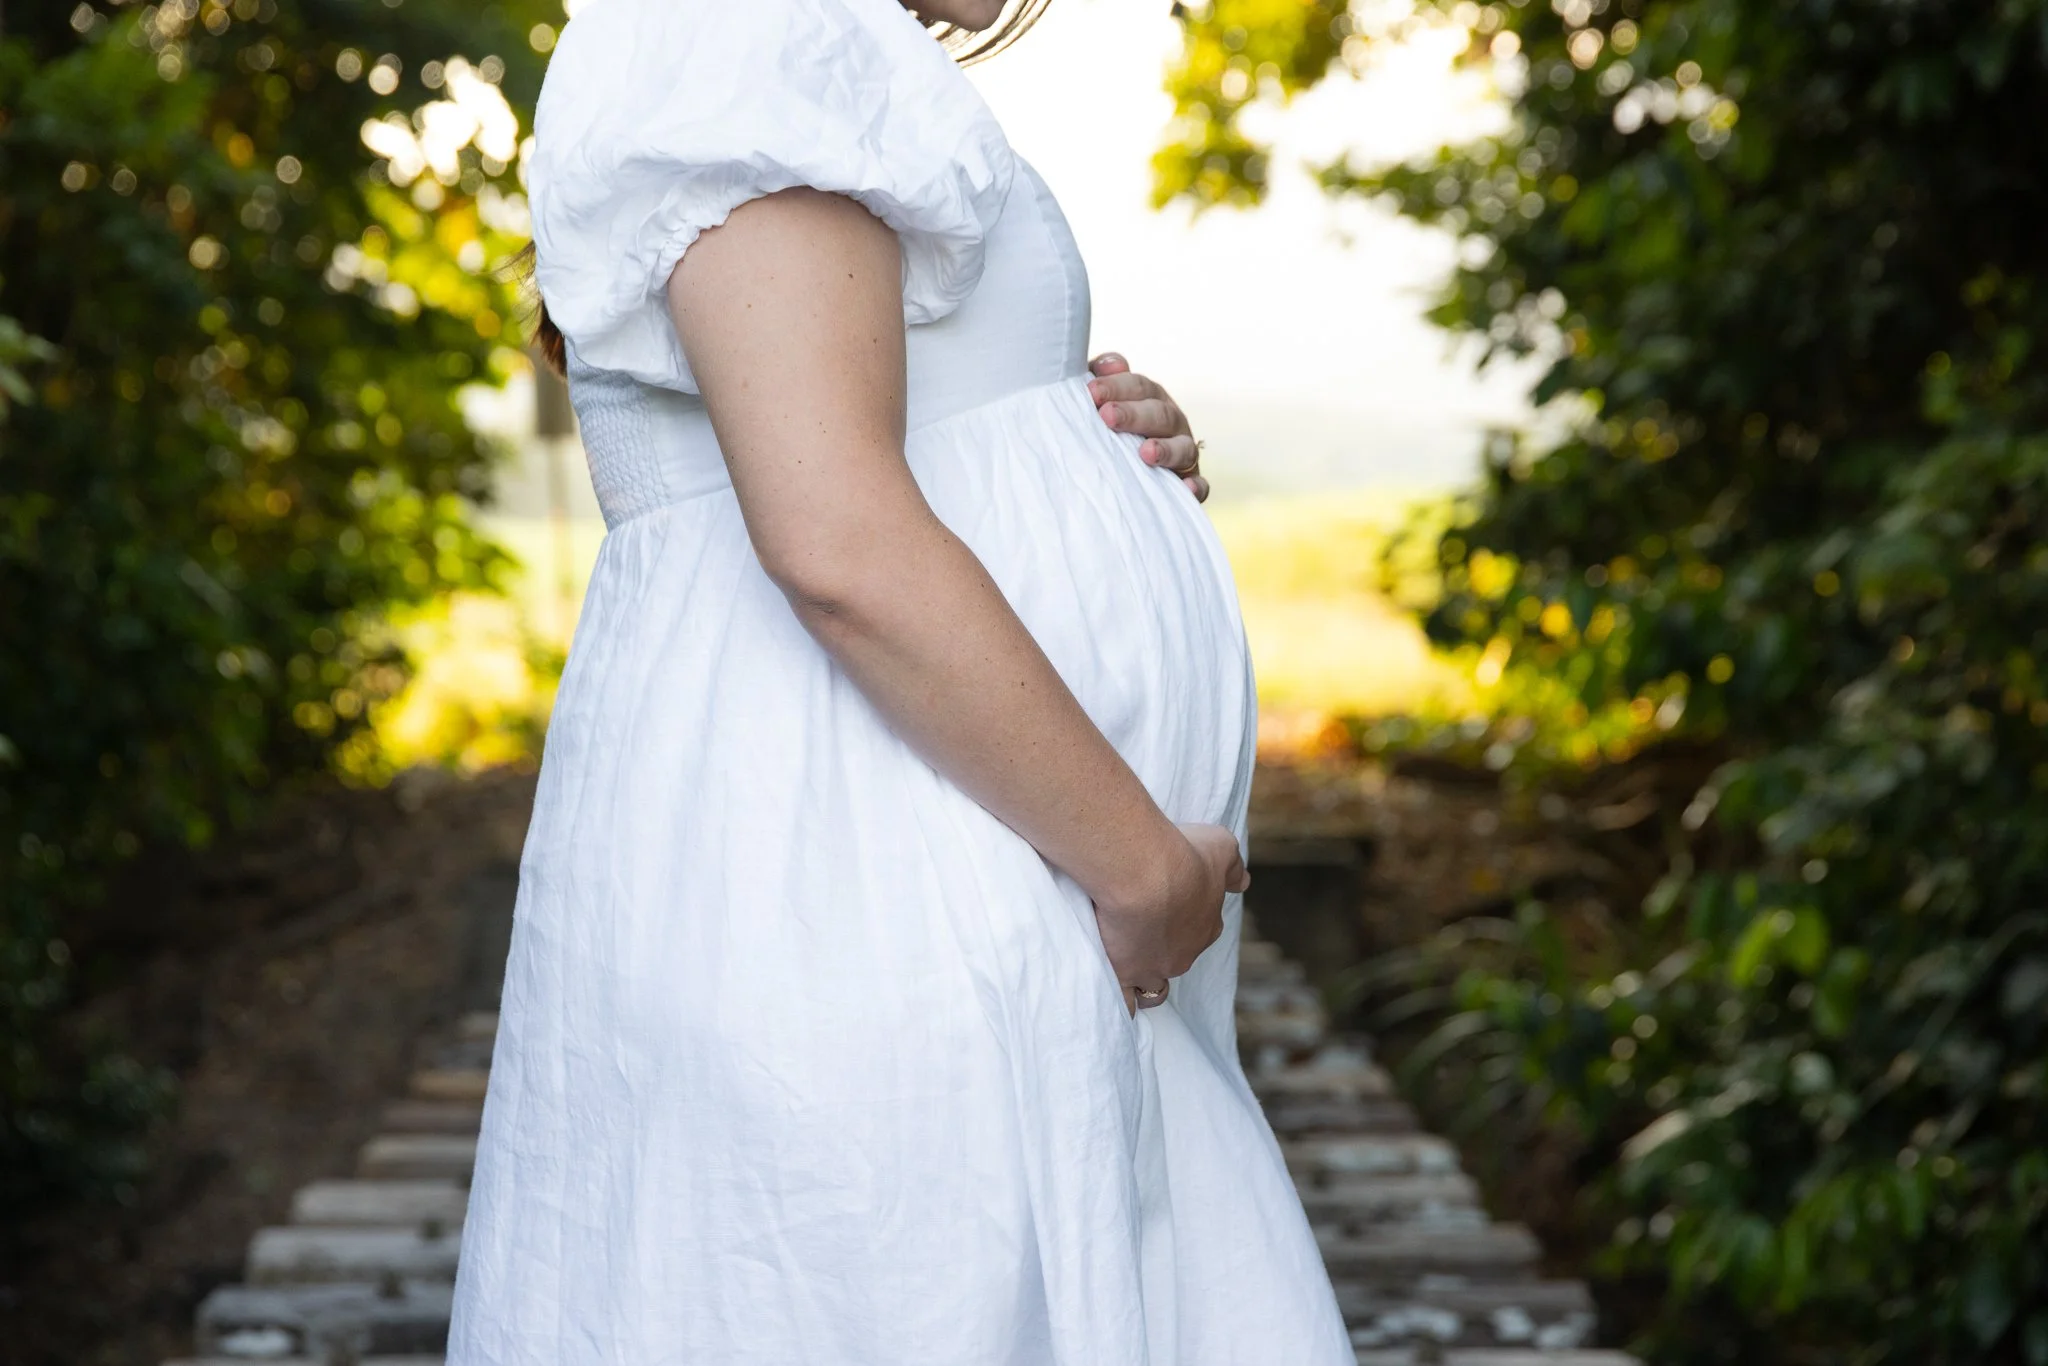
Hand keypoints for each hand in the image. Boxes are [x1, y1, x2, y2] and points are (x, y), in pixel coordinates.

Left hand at [1088, 353, 1208, 502]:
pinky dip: (1195, 487)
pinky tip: (1186, 489)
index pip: (1138, 387)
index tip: (1092, 392)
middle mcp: (1170, 420)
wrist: (1119, 473)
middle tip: (1108, 416)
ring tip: (1146, 453)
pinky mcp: (1189, 482)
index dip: (1116, 386)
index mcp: (1150, 398)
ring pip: (1182, 447)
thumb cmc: (1106, 428)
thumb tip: (1108, 365)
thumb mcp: (1100, 401)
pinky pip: (1199, 485)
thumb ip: (1101, 379)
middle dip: (1133, 414)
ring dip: (1166, 450)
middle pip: (1158, 413)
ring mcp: (1183, 451)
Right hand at [1095, 823, 1248, 1014]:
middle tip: (1140, 924)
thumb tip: (1243, 881)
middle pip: (1176, 959)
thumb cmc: (1183, 856)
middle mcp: (1185, 955)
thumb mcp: (1221, 847)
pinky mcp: (1125, 976)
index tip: (1167, 903)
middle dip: (1163, 948)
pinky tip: (1112, 991)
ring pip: (1155, 988)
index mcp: (1206, 927)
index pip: (1202, 931)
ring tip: (1126, 962)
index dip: (1186, 920)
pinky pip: (1126, 1003)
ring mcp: (1155, 970)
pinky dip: (1122, 1002)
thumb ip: (1232, 866)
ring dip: (1145, 979)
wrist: (1144, 873)